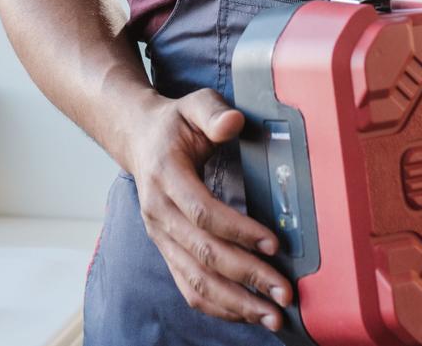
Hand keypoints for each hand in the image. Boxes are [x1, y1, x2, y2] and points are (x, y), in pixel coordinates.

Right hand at [120, 88, 292, 330]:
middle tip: (284, 292)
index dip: (237, 230)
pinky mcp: (166, 250)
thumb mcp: (194, 104)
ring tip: (272, 316)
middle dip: (246, 276)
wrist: (137, 139)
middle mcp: (158, 212)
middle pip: (203, 254)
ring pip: (195, 280)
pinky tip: (247, 313)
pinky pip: (188, 286)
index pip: (202, 212)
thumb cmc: (174, 124)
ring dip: (235, 302)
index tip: (273, 243)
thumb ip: (213, 112)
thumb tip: (234, 123)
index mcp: (166, 176)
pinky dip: (218, 305)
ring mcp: (160, 236)